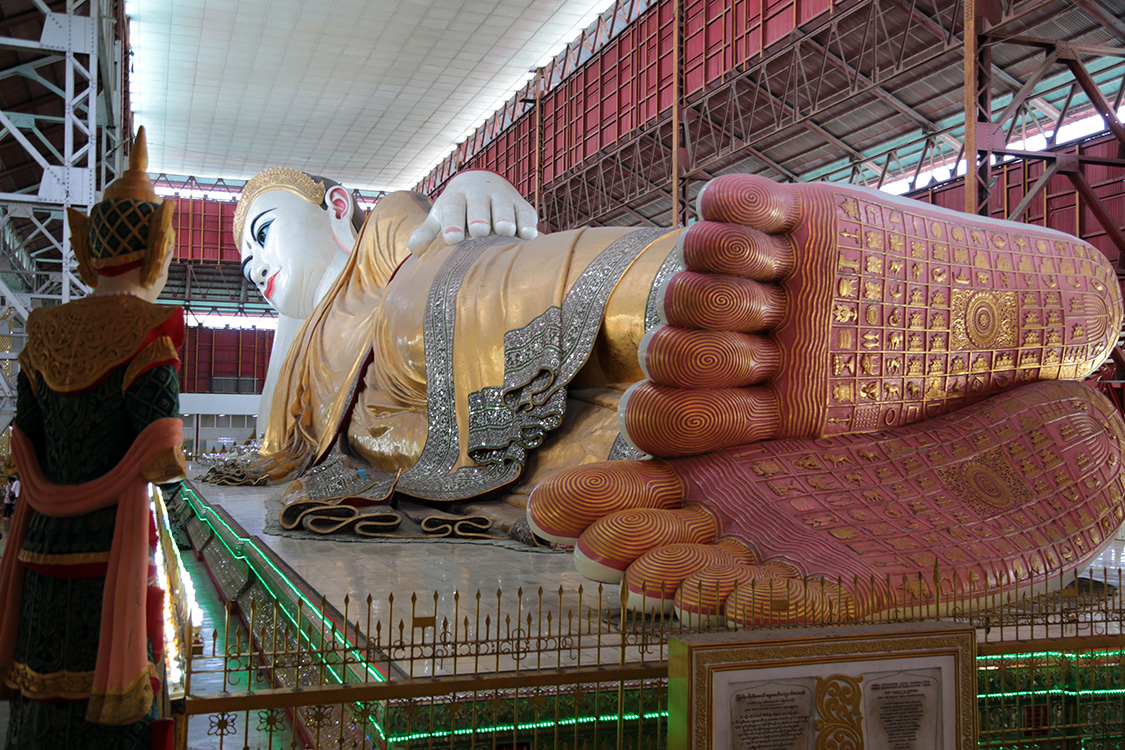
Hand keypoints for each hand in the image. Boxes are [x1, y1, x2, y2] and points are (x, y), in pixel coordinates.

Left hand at [407, 171, 538, 252]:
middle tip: (479, 231)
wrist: (482, 183)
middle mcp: (479, 194)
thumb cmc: (457, 209)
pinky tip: (528, 236)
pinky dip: (527, 224)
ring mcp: (502, 198)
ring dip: (504, 218)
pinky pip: (526, 214)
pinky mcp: (522, 206)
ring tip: (504, 231)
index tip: (452, 238)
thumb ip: (427, 233)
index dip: (452, 222)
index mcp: (456, 197)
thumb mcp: (440, 217)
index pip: (453, 207)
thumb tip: (414, 249)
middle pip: (479, 205)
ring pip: (504, 207)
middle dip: (479, 217)